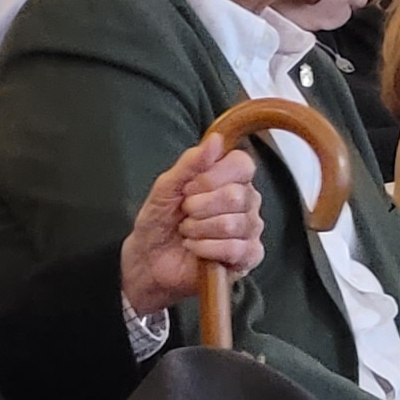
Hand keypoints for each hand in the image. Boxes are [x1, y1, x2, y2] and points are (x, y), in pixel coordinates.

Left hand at [121, 135, 265, 316]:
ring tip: (187, 232)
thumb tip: (215, 140)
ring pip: (234, 223)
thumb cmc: (160, 221)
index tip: (189, 188)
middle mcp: (246, 201)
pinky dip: (208, 248)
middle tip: (185, 214)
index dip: (212, 177)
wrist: (149, 259)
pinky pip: (237, 248)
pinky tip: (196, 248)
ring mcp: (250, 229)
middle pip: (236, 195)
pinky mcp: (248, 256)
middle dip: (199, 207)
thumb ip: (191, 163)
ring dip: (200, 229)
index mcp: (230, 178)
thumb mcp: (167, 186)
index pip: (242, 165)